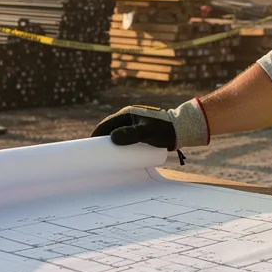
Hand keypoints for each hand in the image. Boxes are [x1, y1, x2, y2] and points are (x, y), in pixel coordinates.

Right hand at [92, 98, 209, 150]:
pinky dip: (121, 146)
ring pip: (119, 136)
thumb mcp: (146, 132)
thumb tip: (112, 139)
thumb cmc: (164, 129)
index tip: (89, 144)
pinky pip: (127, 140)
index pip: (107, 123)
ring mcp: (135, 126)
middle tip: (96, 155)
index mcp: (128, 114)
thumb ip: (131, 135)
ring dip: (112, 144)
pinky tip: (119, 156)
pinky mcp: (141, 134)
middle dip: (103, 141)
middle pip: (111, 130)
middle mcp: (130, 118)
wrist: (181, 130)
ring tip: (106, 158)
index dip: (97, 133)